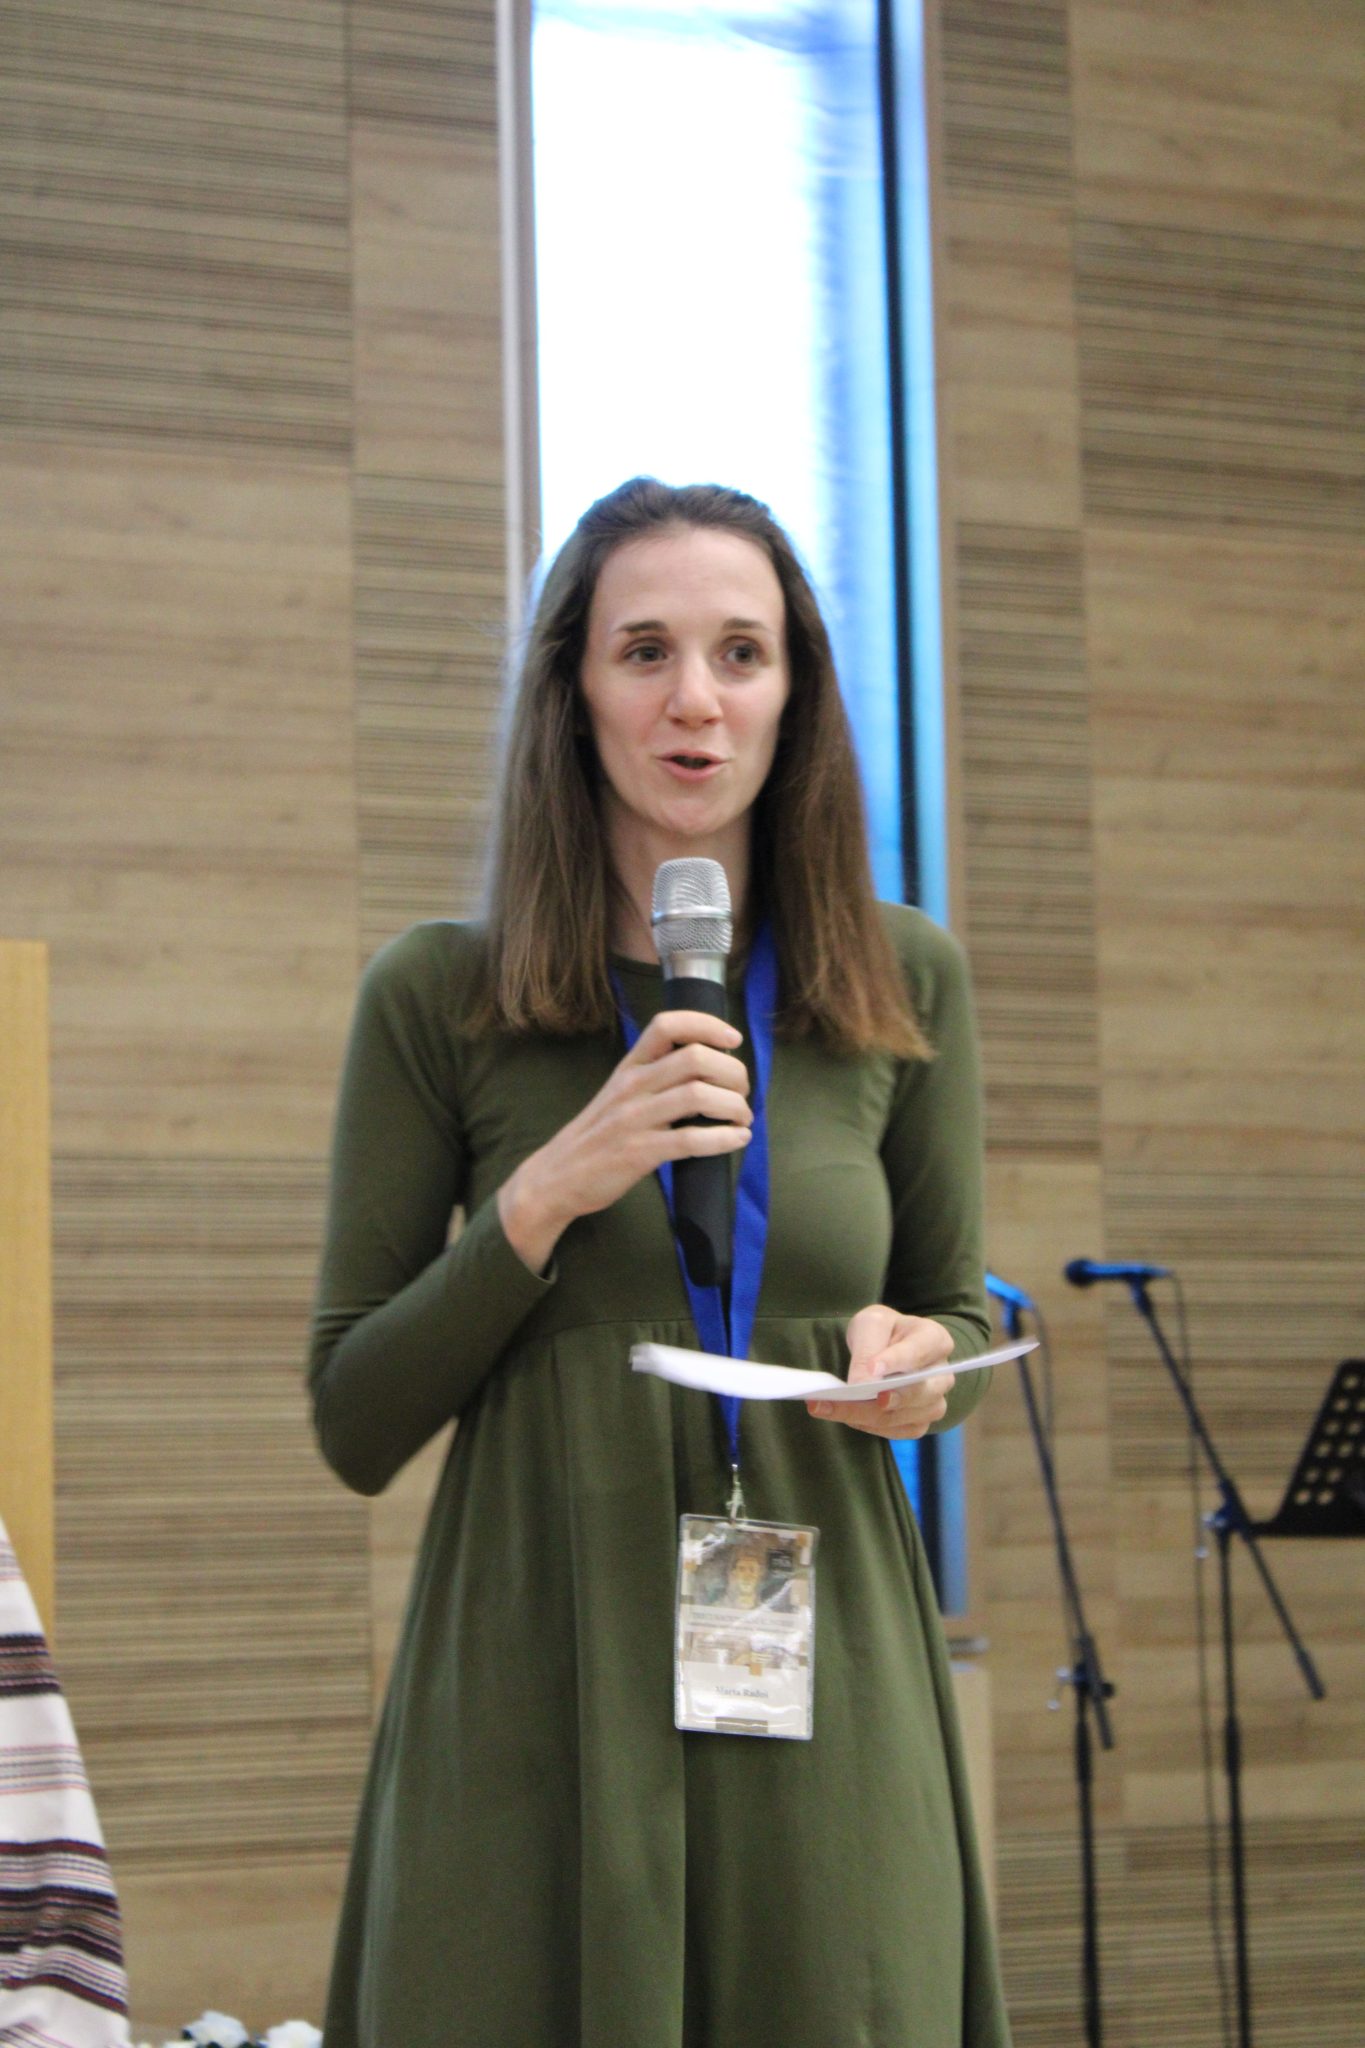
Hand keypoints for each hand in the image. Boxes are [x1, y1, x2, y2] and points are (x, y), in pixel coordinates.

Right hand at [498, 1009, 751, 1271]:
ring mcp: (634, 1119)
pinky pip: (690, 1140)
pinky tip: (737, 1139)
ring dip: (733, 1105)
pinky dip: (724, 1138)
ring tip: (743, 1118)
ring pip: (697, 1094)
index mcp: (629, 1067)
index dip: (706, 1024)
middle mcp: (631, 1086)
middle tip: (742, 1092)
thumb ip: (655, 1079)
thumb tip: (709, 1071)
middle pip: (694, 1058)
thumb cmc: (598, 1136)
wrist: (556, 1178)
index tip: (733, 1040)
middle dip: (733, 1072)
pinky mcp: (638, 1153)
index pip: (667, 1025)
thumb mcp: (620, 1095)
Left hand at [805, 1305, 955, 1439]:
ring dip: (866, 1415)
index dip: (896, 1361)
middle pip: (917, 1392)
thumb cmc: (882, 1332)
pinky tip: (847, 1416)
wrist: (885, 1346)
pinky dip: (870, 1426)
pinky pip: (898, 1431)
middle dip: (880, 1398)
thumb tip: (862, 1384)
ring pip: (906, 1417)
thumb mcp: (871, 1324)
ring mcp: (934, 1401)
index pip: (919, 1351)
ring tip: (829, 1407)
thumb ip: (868, 1350)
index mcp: (935, 1339)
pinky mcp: (919, 1422)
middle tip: (848, 1396)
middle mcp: (942, 1374)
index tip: (873, 1369)